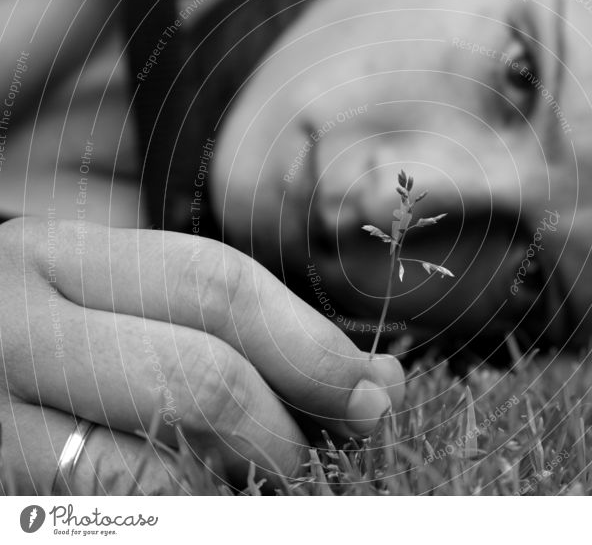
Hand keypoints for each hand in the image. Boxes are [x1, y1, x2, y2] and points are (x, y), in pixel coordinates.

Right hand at [0, 217, 403, 493]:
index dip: (311, 345)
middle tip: (330, 450)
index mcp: (65, 257)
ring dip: (244, 479)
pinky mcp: (0, 484)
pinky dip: (193, 504)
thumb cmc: (71, 338)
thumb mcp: (138, 307)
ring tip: (276, 476)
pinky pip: (117, 510)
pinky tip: (219, 494)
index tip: (370, 392)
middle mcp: (19, 326)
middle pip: (197, 373)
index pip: (217, 286)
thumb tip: (378, 384)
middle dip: (287, 425)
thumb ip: (250, 332)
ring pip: (155, 462)